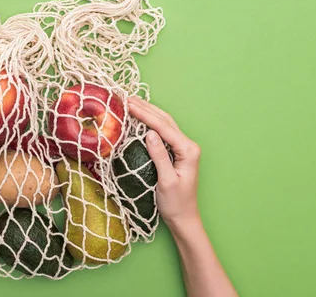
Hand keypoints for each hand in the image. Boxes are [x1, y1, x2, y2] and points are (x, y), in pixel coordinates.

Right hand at [128, 97, 201, 231]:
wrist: (184, 217)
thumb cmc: (175, 203)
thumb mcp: (165, 180)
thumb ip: (159, 155)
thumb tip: (149, 133)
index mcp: (188, 151)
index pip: (163, 127)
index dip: (145, 115)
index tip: (129, 105)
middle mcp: (188, 145)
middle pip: (165, 120)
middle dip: (146, 108)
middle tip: (127, 98)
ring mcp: (183, 148)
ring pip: (165, 123)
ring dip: (149, 111)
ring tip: (133, 102)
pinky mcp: (177, 152)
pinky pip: (164, 131)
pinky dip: (152, 121)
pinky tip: (143, 116)